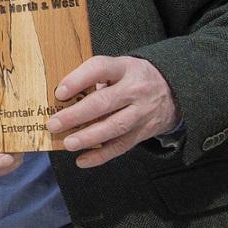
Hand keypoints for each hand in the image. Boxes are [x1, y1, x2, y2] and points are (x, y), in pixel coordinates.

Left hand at [48, 55, 177, 167]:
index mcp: (124, 69)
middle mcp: (135, 90)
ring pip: (114, 127)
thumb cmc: (132, 77)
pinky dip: (101, 155)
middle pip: (104, 103)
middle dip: (77, 115)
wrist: (172, 89)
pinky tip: (83, 160)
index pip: (100, 69)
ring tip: (68, 143)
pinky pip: (121, 146)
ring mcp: (141, 113)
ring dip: (89, 137)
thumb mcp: (118, 68)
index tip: (60, 92)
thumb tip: (60, 97)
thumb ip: (93, 78)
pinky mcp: (143, 132)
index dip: (78, 80)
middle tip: (54, 124)